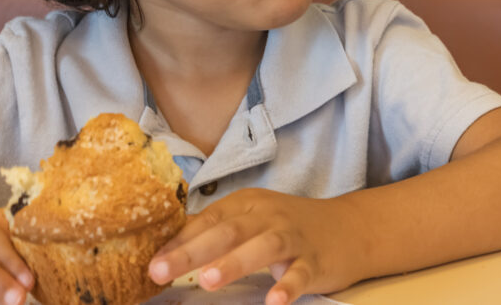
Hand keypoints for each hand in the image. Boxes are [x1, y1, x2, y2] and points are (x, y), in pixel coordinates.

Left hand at [147, 188, 360, 304]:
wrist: (349, 228)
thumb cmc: (287, 227)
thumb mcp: (251, 220)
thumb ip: (216, 231)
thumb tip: (169, 249)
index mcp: (245, 204)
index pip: (206, 220)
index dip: (178, 242)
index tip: (152, 264)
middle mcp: (267, 216)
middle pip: (228, 231)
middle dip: (192, 251)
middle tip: (162, 271)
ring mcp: (293, 237)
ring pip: (263, 246)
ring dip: (234, 262)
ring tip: (207, 281)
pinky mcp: (315, 261)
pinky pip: (301, 274)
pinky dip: (288, 287)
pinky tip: (274, 302)